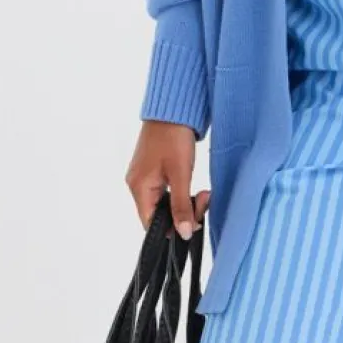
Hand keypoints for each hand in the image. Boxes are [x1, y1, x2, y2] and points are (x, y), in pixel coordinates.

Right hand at [126, 120, 210, 240]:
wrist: (172, 109)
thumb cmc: (173, 136)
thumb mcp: (181, 174)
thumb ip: (181, 206)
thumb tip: (184, 233)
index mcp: (139, 188)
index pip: (151, 223)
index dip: (173, 228)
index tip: (195, 221)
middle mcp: (137, 185)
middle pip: (159, 214)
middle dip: (184, 212)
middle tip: (205, 199)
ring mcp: (144, 177)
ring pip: (164, 204)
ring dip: (185, 202)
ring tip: (203, 193)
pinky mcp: (152, 171)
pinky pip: (165, 192)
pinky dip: (180, 192)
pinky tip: (193, 186)